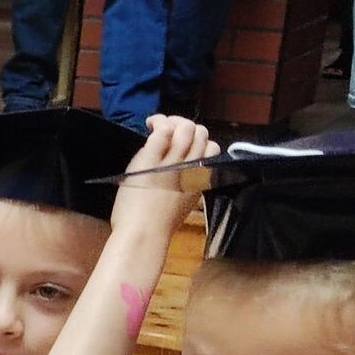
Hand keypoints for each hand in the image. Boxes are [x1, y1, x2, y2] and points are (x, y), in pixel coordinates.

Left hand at [109, 114, 215, 237]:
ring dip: (172, 121)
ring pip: (186, 128)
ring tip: (156, 125)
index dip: (199, 141)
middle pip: (201, 133)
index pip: (212, 148)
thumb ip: (186, 182)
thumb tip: (182, 166)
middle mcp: (190, 167)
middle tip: (167, 129)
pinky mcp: (150, 161)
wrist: (142, 233)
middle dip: (185, 125)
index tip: (183, 144)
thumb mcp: (181, 202)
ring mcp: (171, 163)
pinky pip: (162, 133)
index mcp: (199, 178)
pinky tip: (149, 126)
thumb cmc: (157, 225)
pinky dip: (158, 124)